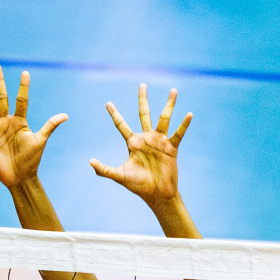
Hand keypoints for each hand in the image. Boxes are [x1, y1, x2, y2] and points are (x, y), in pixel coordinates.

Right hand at [0, 65, 66, 189]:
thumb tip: (65, 115)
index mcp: (19, 121)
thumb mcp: (40, 141)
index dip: (23, 86)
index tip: (25, 72)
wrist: (19, 178)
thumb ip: (49, 126)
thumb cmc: (31, 160)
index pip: (21, 99)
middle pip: (1, 98)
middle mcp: (6, 122)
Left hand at [89, 84, 191, 206]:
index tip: (107, 103)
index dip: (114, 114)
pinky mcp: (171, 147)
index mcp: (132, 143)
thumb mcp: (119, 176)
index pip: (121, 125)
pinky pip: (178, 133)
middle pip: (144, 114)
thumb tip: (90, 162)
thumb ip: (104, 169)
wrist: (156, 194)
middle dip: (142, 99)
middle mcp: (146, 138)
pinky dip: (184, 124)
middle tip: (141, 84)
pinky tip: (189, 114)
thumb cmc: (138, 185)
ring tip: (174, 90)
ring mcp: (160, 141)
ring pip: (164, 118)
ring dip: (169, 105)